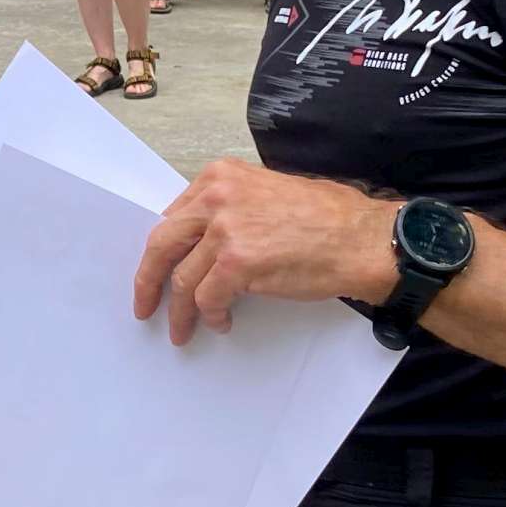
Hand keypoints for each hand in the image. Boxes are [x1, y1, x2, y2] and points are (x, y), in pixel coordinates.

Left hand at [133, 162, 394, 343]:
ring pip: (181, 279)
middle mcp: (216, 196)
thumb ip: (230, 209)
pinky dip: (211, 316)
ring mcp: (224, 229)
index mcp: (220, 176)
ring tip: (182, 330)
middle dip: (148, 280)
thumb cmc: (327, 220)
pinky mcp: (236, 262)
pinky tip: (221, 323)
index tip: (158, 270)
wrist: (361, 239)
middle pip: (162, 244)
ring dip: (179, 310)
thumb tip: (200, 244)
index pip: (174, 216)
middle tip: (144, 305)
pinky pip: (207, 298)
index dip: (163, 250)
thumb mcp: (266, 194)